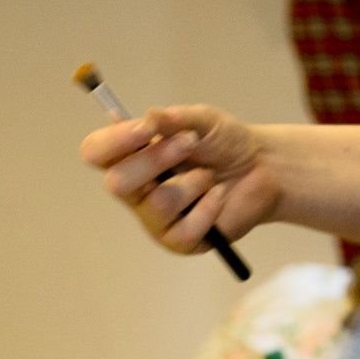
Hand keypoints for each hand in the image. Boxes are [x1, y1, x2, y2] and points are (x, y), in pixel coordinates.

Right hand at [79, 105, 280, 255]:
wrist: (263, 168)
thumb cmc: (225, 142)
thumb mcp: (204, 120)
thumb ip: (177, 119)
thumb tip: (150, 117)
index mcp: (130, 155)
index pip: (96, 152)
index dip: (114, 141)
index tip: (147, 128)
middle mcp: (135, 189)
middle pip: (117, 183)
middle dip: (155, 160)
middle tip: (189, 144)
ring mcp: (155, 219)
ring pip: (158, 204)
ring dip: (192, 182)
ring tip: (210, 176)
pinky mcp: (178, 241)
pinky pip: (185, 229)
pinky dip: (209, 206)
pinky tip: (218, 197)